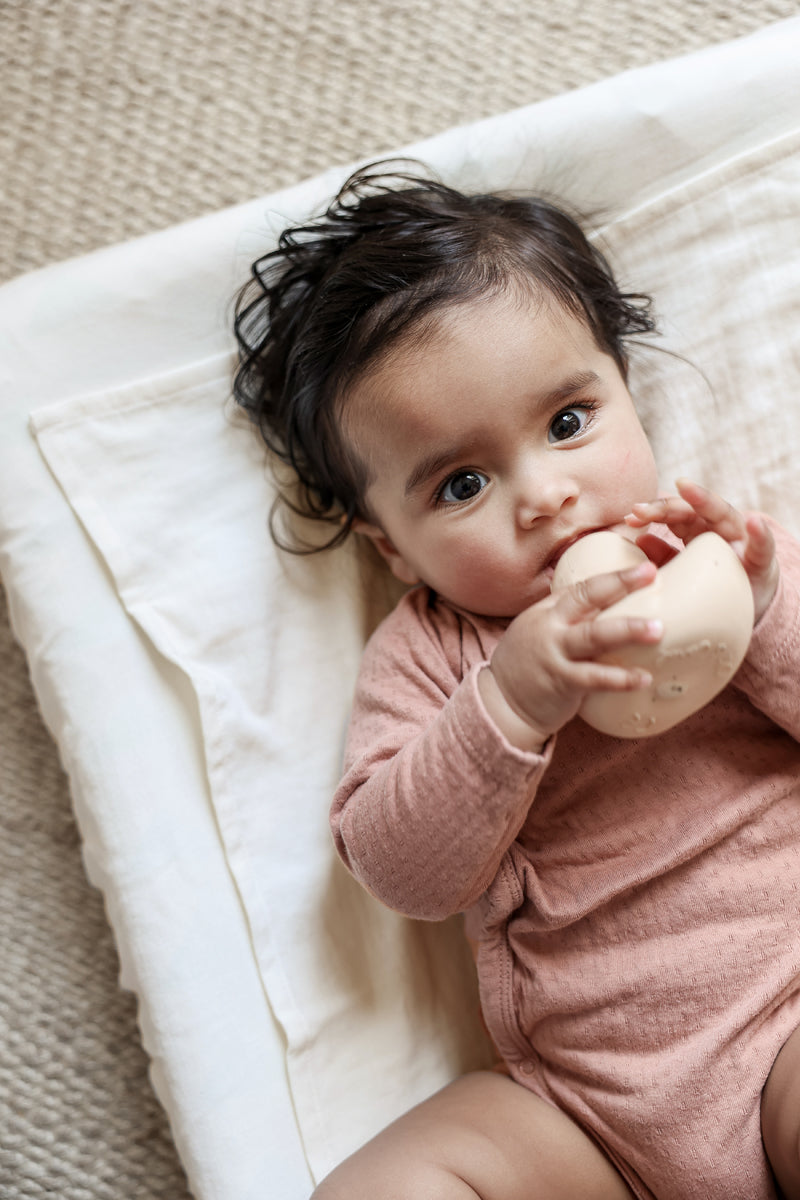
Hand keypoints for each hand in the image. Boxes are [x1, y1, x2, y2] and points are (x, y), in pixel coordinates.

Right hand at [479, 560, 662, 750]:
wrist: (502, 701)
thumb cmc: (530, 662)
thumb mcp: (543, 629)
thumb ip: (571, 617)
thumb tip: (611, 602)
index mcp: (549, 611)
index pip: (583, 587)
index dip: (615, 577)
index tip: (647, 569)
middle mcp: (552, 627)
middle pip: (587, 599)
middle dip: (620, 585)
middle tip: (653, 576)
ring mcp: (556, 654)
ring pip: (593, 636)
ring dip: (626, 630)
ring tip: (657, 629)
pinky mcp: (561, 682)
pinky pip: (594, 678)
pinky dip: (620, 678)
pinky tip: (644, 678)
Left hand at [624, 478, 778, 621]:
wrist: (749, 606)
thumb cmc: (711, 584)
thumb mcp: (683, 570)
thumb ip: (664, 556)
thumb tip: (639, 541)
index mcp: (698, 530)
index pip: (675, 514)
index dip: (653, 512)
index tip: (631, 515)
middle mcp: (719, 528)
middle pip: (692, 510)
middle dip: (666, 506)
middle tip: (641, 509)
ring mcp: (742, 542)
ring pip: (724, 515)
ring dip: (706, 501)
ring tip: (688, 489)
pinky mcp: (762, 563)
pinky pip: (762, 547)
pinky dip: (760, 535)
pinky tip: (754, 524)